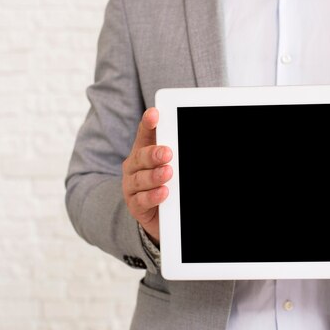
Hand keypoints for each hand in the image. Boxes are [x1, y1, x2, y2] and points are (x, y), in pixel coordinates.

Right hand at [122, 108, 172, 243]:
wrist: (163, 215)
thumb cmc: (168, 183)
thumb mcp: (174, 165)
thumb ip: (179, 152)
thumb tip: (198, 137)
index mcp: (144, 151)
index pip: (145, 134)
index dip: (148, 123)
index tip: (155, 114)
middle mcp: (134, 167)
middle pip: (140, 157)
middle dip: (153, 154)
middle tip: (167, 152)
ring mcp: (132, 186)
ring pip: (140, 179)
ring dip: (154, 176)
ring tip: (168, 173)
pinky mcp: (135, 205)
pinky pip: (142, 200)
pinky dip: (153, 196)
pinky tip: (164, 192)